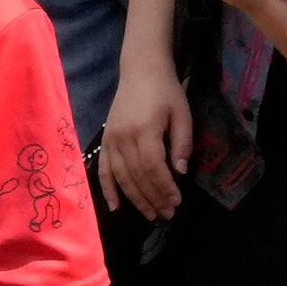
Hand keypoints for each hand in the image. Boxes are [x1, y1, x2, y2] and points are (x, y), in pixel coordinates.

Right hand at [101, 52, 193, 221]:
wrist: (141, 71)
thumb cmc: (166, 91)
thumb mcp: (182, 113)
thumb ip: (182, 143)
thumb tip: (180, 172)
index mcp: (144, 130)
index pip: (153, 167)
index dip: (164, 187)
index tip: (177, 202)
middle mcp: (123, 138)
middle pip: (137, 176)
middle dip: (153, 198)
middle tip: (167, 214)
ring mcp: (110, 140)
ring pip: (121, 177)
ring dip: (135, 199)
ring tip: (150, 215)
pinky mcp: (105, 141)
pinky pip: (104, 170)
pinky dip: (108, 190)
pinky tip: (116, 207)